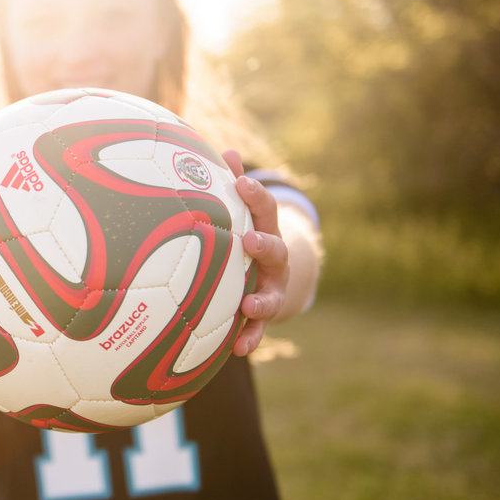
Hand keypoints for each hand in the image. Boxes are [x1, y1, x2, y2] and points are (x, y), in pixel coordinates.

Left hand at [223, 149, 289, 356]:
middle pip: (275, 248)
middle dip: (264, 244)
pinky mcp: (265, 314)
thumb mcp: (241, 214)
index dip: (255, 194)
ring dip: (262, 299)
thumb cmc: (244, 238)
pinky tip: (238, 348)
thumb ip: (230, 184)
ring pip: (272, 293)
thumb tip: (225, 150)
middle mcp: (273, 258)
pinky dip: (251, 337)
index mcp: (263, 228)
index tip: (241, 183)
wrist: (270, 278)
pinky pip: (259, 328)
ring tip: (249, 304)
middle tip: (250, 240)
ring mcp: (273, 286)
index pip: (264, 207)